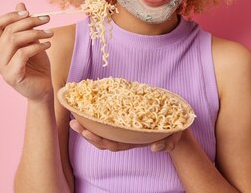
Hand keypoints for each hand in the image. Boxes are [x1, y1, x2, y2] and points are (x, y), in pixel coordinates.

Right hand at [0, 2, 53, 102]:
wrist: (43, 90)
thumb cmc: (38, 66)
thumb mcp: (32, 41)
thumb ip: (25, 25)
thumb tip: (20, 3)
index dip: (10, 15)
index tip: (28, 12)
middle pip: (8, 30)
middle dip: (29, 21)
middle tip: (46, 19)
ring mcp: (2, 67)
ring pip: (14, 40)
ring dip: (35, 33)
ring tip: (50, 33)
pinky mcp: (12, 75)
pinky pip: (22, 54)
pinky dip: (37, 46)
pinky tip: (48, 45)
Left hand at [69, 119, 183, 152]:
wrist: (177, 123)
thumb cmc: (173, 132)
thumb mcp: (174, 137)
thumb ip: (168, 143)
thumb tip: (155, 148)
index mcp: (132, 140)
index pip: (112, 144)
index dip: (99, 140)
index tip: (86, 133)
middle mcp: (125, 135)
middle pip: (102, 137)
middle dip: (87, 132)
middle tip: (73, 124)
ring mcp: (123, 126)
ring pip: (102, 128)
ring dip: (87, 122)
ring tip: (74, 113)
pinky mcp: (124, 115)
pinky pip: (107, 116)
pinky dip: (96, 111)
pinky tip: (87, 102)